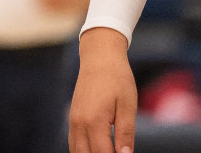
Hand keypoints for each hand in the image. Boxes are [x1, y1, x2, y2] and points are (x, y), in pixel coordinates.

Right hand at [69, 28, 137, 152]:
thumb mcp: (127, 105)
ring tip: (106, 151)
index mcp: (94, 121)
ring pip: (76, 152)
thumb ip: (125, 133)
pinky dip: (82, 151)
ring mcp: (73, 120)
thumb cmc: (117, 78)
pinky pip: (73, 142)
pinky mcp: (73, 117)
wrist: (99, 56)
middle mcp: (79, 123)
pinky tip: (96, 150)